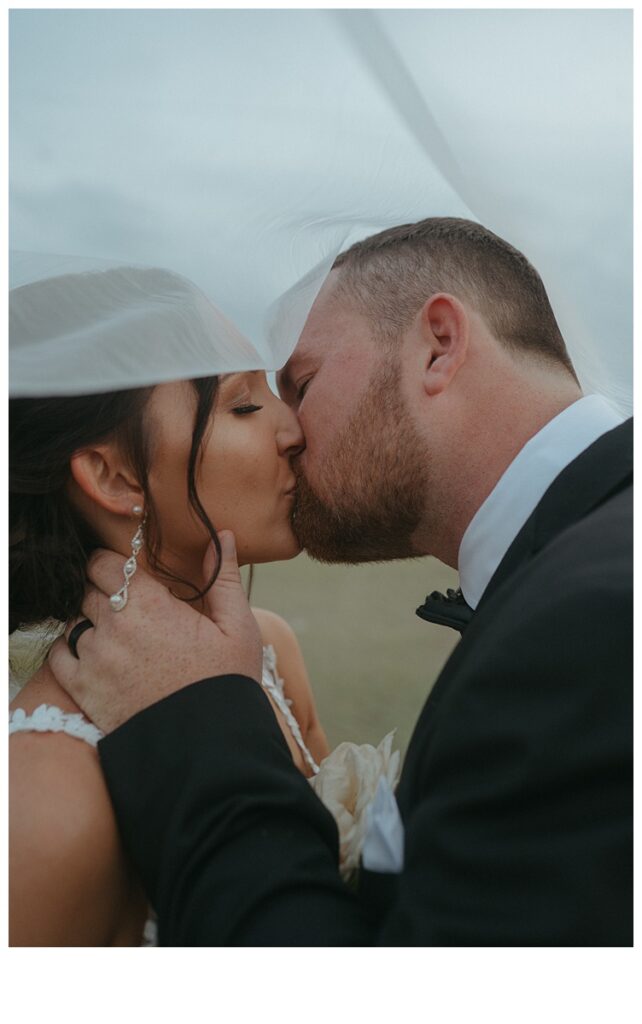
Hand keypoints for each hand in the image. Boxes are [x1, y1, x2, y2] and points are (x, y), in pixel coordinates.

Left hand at [48, 531, 262, 733]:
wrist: (208, 745)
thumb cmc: (226, 682)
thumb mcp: (238, 626)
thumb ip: (224, 576)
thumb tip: (224, 535)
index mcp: (149, 604)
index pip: (103, 563)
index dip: (111, 565)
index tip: (126, 575)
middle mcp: (113, 625)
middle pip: (87, 590)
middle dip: (104, 593)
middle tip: (130, 608)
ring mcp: (94, 658)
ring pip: (75, 622)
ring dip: (90, 623)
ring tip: (118, 636)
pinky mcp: (84, 689)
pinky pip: (60, 656)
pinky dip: (72, 651)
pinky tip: (97, 657)